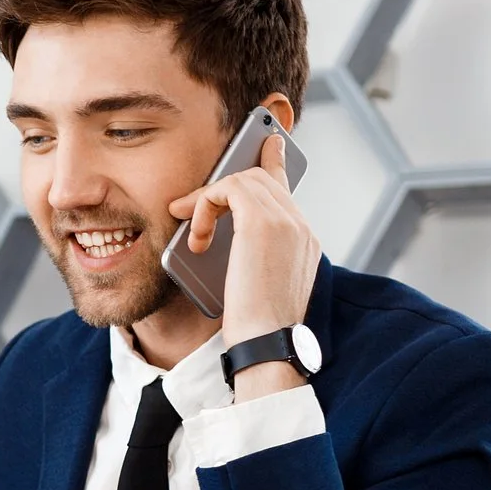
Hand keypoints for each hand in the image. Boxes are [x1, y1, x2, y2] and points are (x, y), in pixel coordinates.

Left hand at [168, 130, 319, 390]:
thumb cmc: (255, 330)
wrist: (267, 345)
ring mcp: (287, 222)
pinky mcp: (263, 222)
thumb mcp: (256, 287)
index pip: (288, 190)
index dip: (274, 164)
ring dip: (208, 200)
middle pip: (264, 178)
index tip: (267, 144)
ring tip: (191, 229)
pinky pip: (228, 189)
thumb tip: (219, 240)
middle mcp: (301, 227)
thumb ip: (251, 256)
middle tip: (187, 207)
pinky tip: (196, 236)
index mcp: (304, 242)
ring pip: (245, 180)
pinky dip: (205, 206)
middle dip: (223, 184)